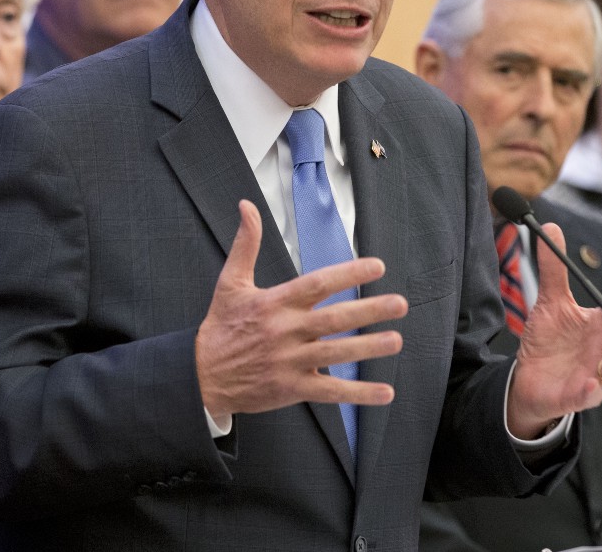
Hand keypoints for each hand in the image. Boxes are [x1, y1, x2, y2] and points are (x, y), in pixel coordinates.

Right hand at [195, 200, 408, 423]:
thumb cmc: (221, 326)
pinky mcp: (292, 388)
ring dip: (369, 348)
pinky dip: (358, 395)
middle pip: (334, 319)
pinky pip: (330, 392)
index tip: (376, 266)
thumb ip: (246, 243)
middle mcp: (286, 331)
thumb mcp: (230, 282)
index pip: (317, 284)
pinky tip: (384, 392)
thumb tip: (247, 206)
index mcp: (275, 303)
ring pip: (337, 354)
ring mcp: (290, 361)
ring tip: (396, 340)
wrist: (202, 375)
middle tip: (399, 304)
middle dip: (369, 311)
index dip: (348, 274)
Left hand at [507, 223, 601, 438]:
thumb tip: (550, 226)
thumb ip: (552, 267)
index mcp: (598, 325)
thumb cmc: (547, 340)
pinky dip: (591, 394)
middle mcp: (601, 349)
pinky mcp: (576, 396)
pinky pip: (588, 398)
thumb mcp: (548, 301)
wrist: (529, 379)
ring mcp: (591, 373)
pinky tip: (590, 386)